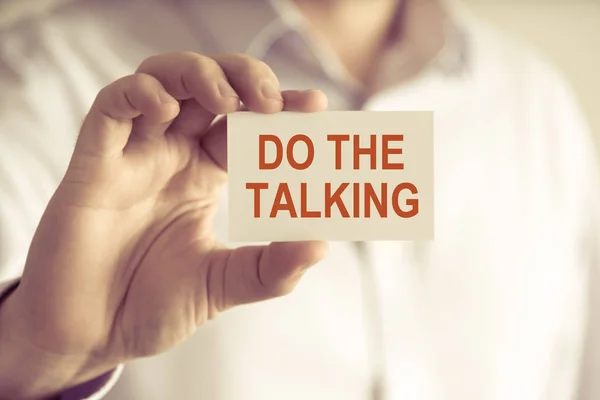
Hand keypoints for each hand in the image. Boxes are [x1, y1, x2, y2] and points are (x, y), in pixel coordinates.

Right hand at [0, 52, 327, 398]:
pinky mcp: (93, 164)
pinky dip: (140, 95)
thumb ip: (272, 269)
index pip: (245, 123)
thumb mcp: (223, 285)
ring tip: (228, 99)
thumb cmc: (152, 305)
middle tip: (273, 99)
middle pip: (207, 85)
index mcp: (204, 175)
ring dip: (198, 74)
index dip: (280, 107)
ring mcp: (132, 155)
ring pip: (161, 78)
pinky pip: (111, 107)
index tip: (316, 104)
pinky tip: (166, 112)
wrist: (91, 336)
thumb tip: (322, 244)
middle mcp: (171, 156)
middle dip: (244, 77)